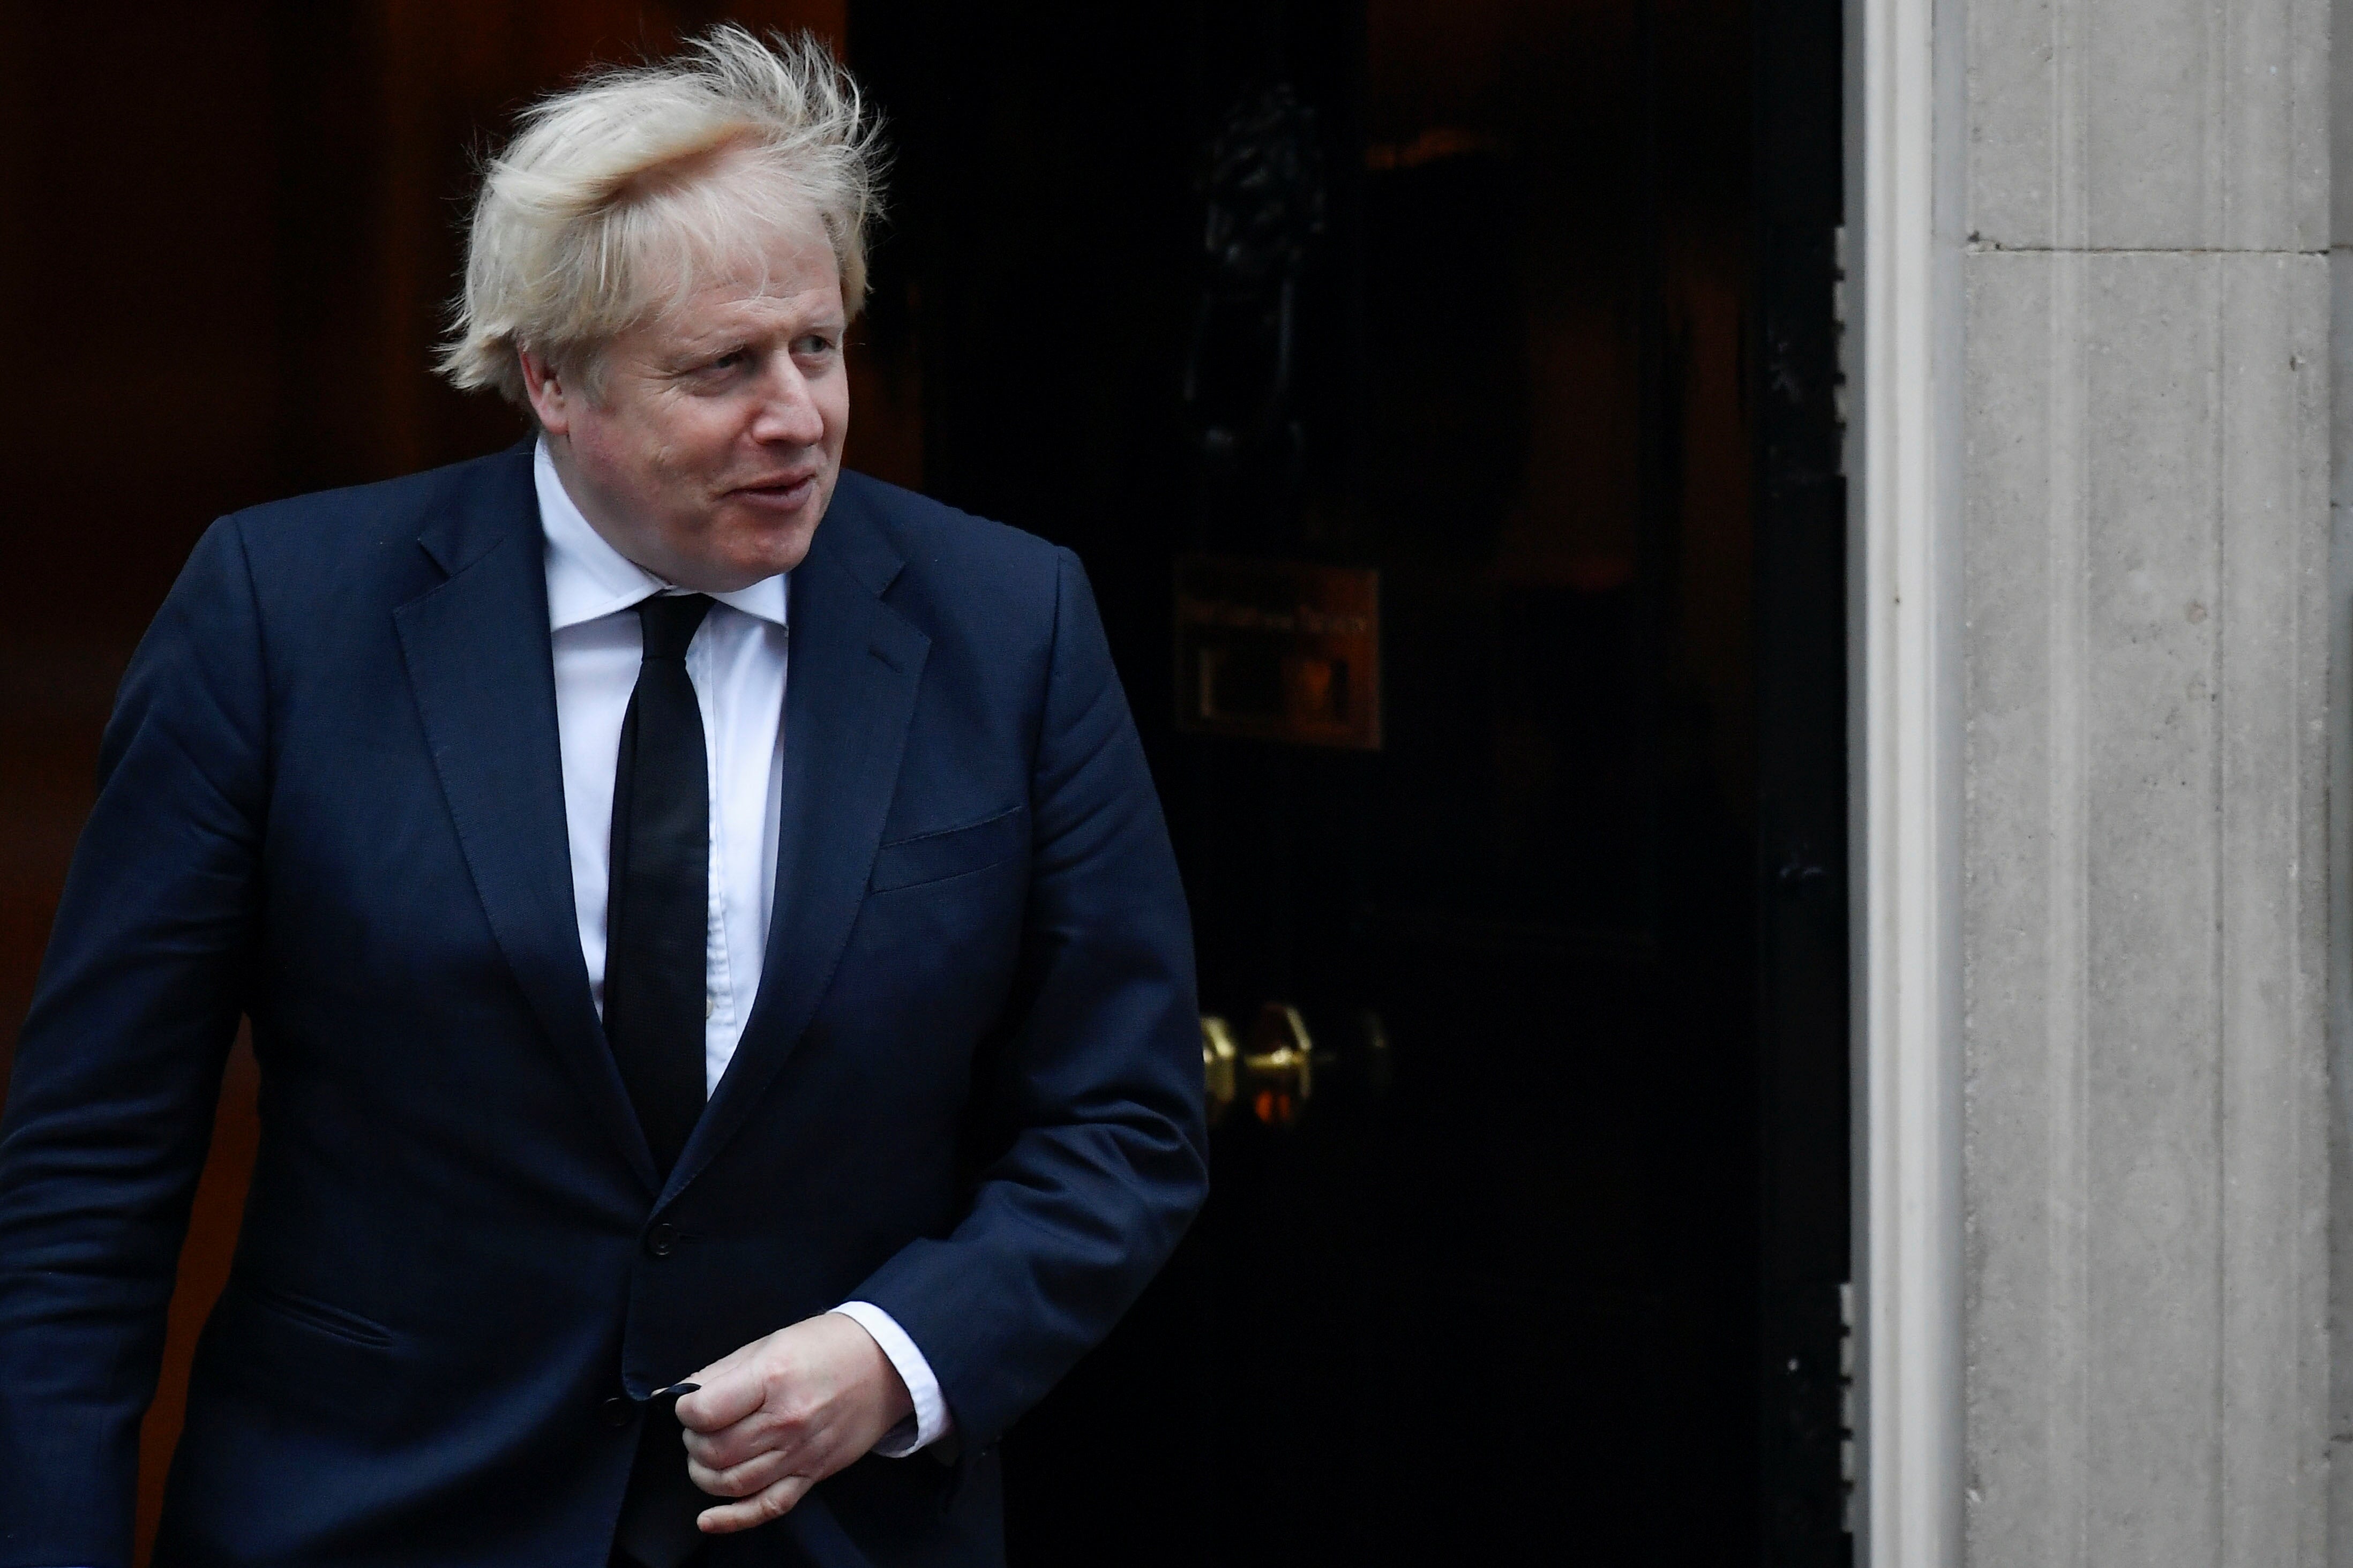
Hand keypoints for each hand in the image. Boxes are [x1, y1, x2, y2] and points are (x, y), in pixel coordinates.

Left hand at [673, 1310, 915, 1532]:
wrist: (887, 1362)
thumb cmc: (826, 1345)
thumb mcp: (769, 1343)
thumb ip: (719, 1372)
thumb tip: (672, 1395)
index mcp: (772, 1379)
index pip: (704, 1412)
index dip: (685, 1409)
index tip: (690, 1403)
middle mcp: (787, 1420)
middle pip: (714, 1451)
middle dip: (693, 1441)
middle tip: (700, 1427)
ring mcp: (801, 1452)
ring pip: (733, 1483)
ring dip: (705, 1474)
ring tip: (708, 1455)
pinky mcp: (813, 1474)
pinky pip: (768, 1507)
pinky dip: (733, 1519)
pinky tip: (708, 1519)